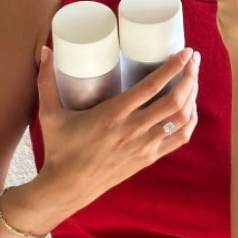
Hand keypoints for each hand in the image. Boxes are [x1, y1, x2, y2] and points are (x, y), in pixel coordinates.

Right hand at [31, 44, 200, 212]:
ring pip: (181, 119)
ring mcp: (143, 146)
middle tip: (193, 58)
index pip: (151, 87)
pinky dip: (190, 120)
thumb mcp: (50, 113)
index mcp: (111, 115)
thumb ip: (46, 81)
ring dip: (192, 95)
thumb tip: (43, 50)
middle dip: (189, 76)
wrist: (68, 187)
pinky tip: (190, 106)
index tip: (184, 51)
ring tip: (193, 76)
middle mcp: (132, 130)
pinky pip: (179, 139)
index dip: (172, 67)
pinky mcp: (148, 159)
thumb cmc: (59, 148)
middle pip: (174, 100)